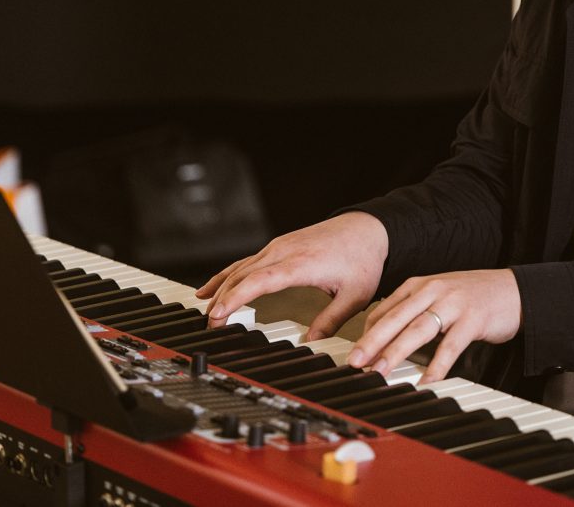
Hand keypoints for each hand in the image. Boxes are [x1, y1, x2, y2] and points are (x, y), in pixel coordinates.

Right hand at [195, 212, 387, 340]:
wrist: (368, 228)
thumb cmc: (363, 260)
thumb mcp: (354, 297)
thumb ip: (330, 321)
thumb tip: (310, 345)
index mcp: (300, 264)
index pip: (258, 281)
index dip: (235, 298)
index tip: (217, 314)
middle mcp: (283, 251)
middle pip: (242, 275)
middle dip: (221, 300)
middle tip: (209, 326)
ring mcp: (278, 246)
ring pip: (240, 267)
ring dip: (220, 287)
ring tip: (205, 309)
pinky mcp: (278, 246)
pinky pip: (247, 262)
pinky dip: (228, 274)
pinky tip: (214, 286)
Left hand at [346, 269, 520, 384]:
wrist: (514, 290)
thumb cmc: (473, 296)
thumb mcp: (438, 296)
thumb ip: (413, 312)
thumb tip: (384, 336)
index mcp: (420, 285)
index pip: (385, 309)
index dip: (367, 333)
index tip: (354, 353)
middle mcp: (433, 290)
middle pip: (396, 318)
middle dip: (372, 341)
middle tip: (355, 361)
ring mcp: (453, 304)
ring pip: (418, 330)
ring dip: (396, 352)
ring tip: (381, 372)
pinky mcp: (473, 319)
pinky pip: (450, 346)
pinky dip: (436, 366)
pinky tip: (426, 381)